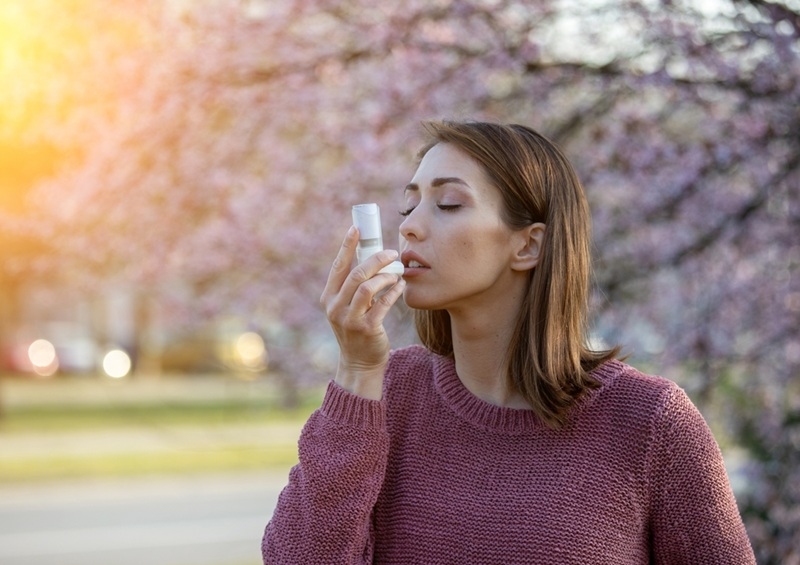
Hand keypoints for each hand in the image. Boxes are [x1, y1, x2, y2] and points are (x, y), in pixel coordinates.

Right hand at [320, 226, 405, 399]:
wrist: (359, 362)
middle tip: (392, 252)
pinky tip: (400, 286)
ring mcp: (350, 319)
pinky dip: (393, 292)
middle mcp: (335, 307)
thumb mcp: (347, 306)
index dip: (347, 245)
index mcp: (329, 297)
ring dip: (386, 276)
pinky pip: (383, 304)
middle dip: (376, 259)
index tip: (357, 228)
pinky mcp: (367, 328)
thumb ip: (353, 286)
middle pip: (356, 274)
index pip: (338, 266)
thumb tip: (371, 255)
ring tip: (397, 272)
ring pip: (368, 287)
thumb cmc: (356, 327)